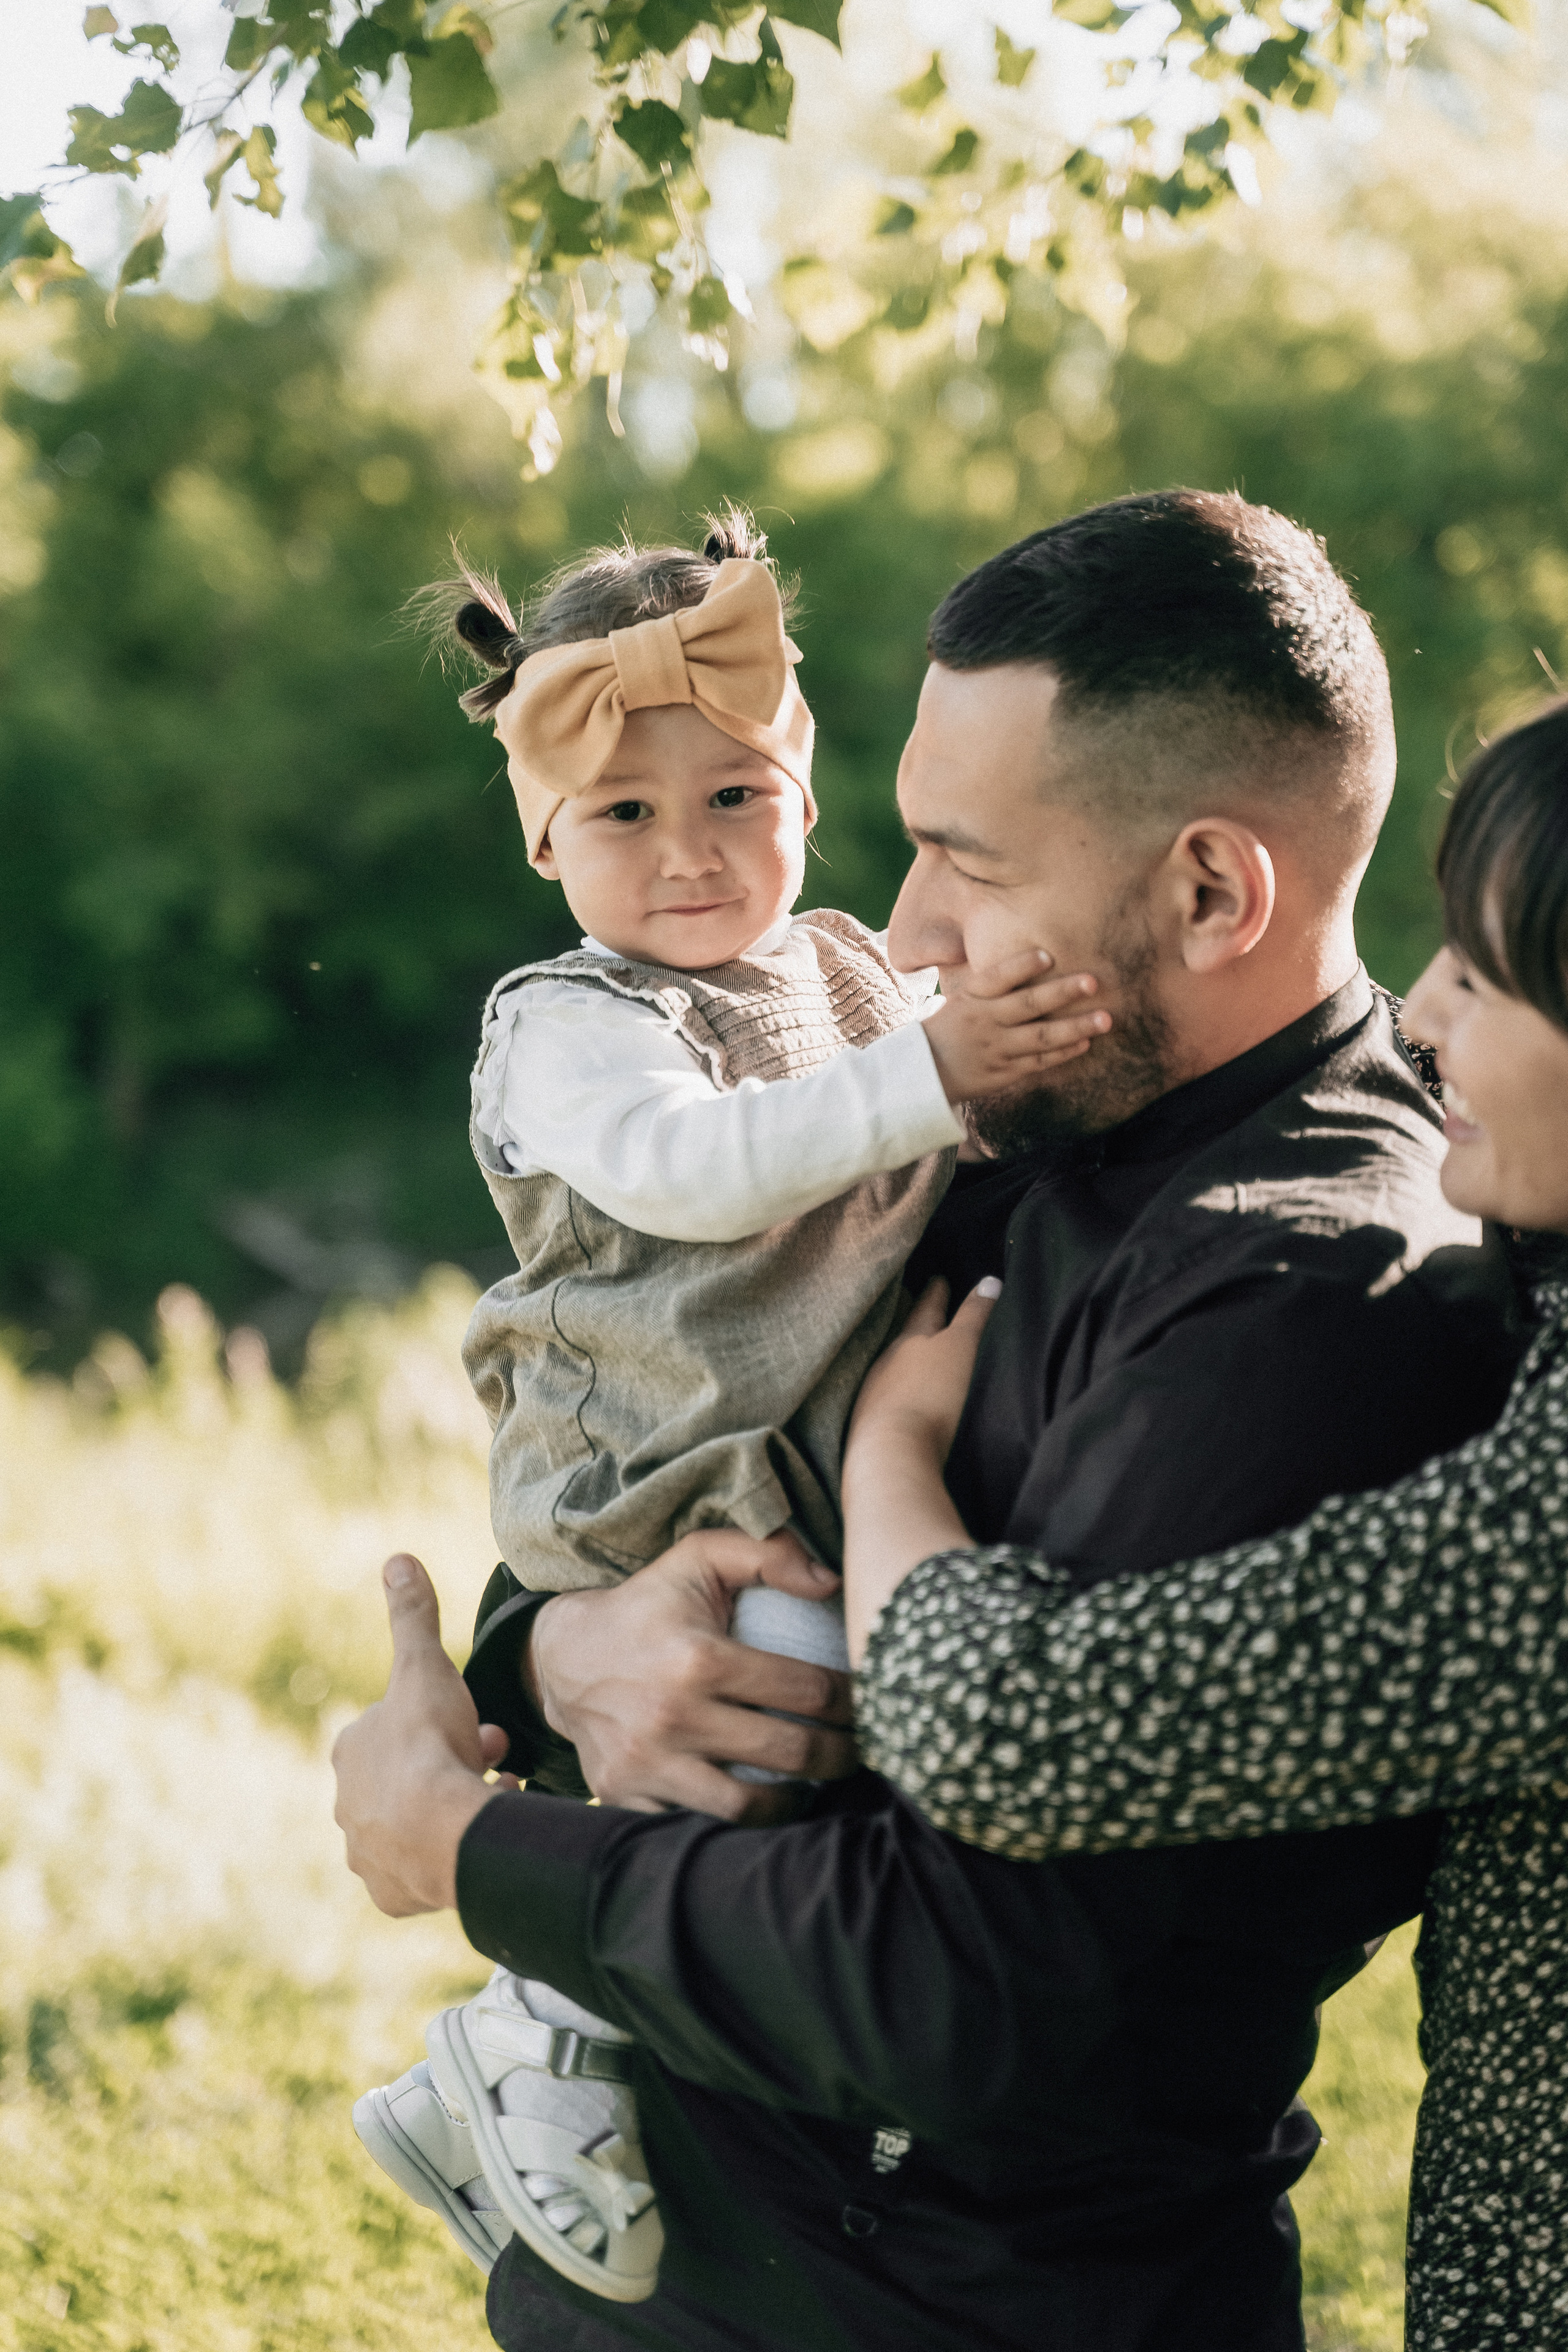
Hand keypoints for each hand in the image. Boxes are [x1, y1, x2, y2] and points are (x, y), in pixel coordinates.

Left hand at [332, 1553, 516, 1916]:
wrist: (447, 1833)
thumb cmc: (432, 1746)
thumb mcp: (425, 1667)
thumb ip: (412, 1616)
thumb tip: (397, 1559)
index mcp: (352, 1751)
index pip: (393, 1728)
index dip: (437, 1720)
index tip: (474, 1722)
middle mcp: (350, 1806)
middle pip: (407, 1776)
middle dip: (450, 1763)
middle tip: (492, 1756)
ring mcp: (369, 1854)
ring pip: (415, 1825)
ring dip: (450, 1808)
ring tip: (495, 1799)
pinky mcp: (392, 1894)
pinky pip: (422, 1873)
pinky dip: (449, 1857)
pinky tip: (479, 1840)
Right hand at [527, 1529, 857, 1820]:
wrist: (563, 1656)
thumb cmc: (647, 1606)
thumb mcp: (699, 1559)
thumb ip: (767, 1554)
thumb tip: (832, 1582)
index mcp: (699, 1657)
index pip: (806, 1690)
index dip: (852, 1701)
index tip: (868, 1703)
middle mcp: (673, 1715)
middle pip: (789, 1752)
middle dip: (840, 1756)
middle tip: (860, 1752)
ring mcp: (646, 1763)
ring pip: (747, 1806)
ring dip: (795, 1802)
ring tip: (817, 1788)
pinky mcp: (624, 1795)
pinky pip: (693, 1826)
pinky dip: (730, 1825)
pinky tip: (759, 1808)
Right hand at [840, 1280, 996, 1661]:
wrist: (887, 1472)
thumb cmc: (877, 1489)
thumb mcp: (878, 1484)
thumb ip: (886, 1498)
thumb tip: (880, 1539)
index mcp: (873, 1395)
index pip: (881, 1360)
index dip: (891, 1341)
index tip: (896, 1321)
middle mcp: (892, 1370)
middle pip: (903, 1327)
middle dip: (915, 1305)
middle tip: (923, 1280)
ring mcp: (922, 1357)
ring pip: (934, 1317)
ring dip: (945, 1301)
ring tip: (955, 1278)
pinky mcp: (954, 1352)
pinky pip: (970, 1316)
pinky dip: (980, 1300)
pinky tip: (993, 1283)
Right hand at [922, 950, 1108, 1104]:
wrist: (924, 1075)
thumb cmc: (950, 1028)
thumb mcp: (962, 998)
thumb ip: (993, 983)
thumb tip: (1035, 956)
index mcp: (972, 998)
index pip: (996, 977)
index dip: (1022, 966)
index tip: (1047, 955)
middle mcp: (985, 1022)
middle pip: (1027, 1004)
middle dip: (1062, 992)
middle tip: (1093, 982)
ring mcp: (997, 1049)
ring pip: (1041, 1037)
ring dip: (1075, 1027)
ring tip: (1105, 1019)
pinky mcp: (1005, 1072)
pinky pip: (1039, 1061)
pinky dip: (1063, 1053)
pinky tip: (1085, 1043)